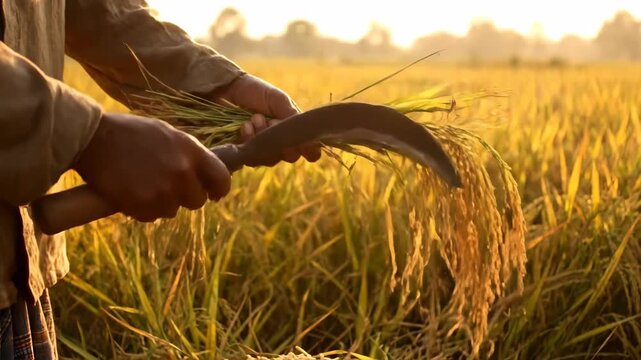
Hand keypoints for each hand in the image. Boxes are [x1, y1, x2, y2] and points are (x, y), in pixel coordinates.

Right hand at [73, 112, 230, 221]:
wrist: (93, 139)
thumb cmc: (131, 133)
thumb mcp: (169, 134)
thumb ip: (190, 154)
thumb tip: (206, 173)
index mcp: (192, 152)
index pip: (222, 180)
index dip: (218, 189)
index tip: (213, 193)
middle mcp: (182, 173)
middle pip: (197, 201)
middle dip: (186, 196)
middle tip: (168, 186)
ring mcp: (163, 191)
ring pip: (173, 211)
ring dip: (162, 203)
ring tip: (144, 184)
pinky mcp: (142, 206)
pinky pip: (151, 217)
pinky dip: (143, 209)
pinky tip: (132, 191)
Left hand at [213, 74, 321, 164]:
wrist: (226, 89)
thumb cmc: (254, 92)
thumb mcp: (279, 101)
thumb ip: (294, 119)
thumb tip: (313, 144)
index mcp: (292, 129)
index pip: (308, 150)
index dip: (307, 149)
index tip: (300, 140)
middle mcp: (279, 142)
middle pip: (288, 156)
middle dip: (281, 140)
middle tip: (271, 121)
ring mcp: (261, 149)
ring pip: (269, 159)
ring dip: (263, 138)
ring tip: (254, 118)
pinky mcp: (244, 153)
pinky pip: (251, 159)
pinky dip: (250, 141)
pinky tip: (244, 126)